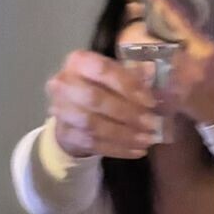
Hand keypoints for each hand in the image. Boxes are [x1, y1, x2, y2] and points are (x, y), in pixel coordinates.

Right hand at [46, 50, 160, 158]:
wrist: (72, 115)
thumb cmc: (99, 89)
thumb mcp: (115, 77)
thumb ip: (132, 76)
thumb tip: (151, 74)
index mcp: (78, 62)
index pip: (103, 70)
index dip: (128, 85)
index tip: (150, 102)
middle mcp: (64, 83)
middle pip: (95, 99)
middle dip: (127, 113)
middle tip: (151, 124)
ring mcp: (61, 110)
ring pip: (94, 125)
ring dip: (124, 135)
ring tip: (147, 140)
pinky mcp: (65, 134)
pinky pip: (93, 144)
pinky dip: (118, 149)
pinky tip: (137, 151)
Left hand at [148, 0, 213, 125]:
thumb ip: (195, 38)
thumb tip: (174, 21)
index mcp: (204, 50)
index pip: (181, 22)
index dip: (165, 3)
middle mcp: (188, 66)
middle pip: (158, 42)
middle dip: (148, 34)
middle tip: (141, 24)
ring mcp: (176, 84)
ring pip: (151, 61)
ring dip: (144, 54)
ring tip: (140, 48)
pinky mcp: (167, 98)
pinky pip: (150, 80)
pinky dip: (145, 73)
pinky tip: (145, 70)